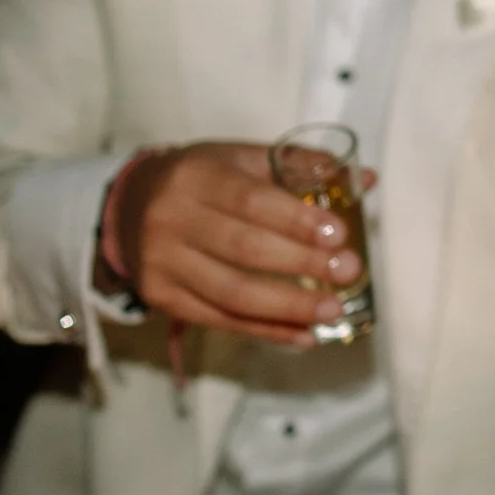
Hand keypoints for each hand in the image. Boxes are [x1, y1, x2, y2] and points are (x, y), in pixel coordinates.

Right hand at [109, 142, 368, 344]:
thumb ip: (301, 167)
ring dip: (289, 307)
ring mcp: (163, 263)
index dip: (297, 221)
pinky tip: (304, 335)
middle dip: (302, 265)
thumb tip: (364, 181)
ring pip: (232, 293)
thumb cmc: (202, 179)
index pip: (251, 202)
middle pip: (245, 250)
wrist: (130, 206)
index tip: (339, 235)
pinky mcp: (161, 298)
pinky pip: (220, 321)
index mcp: (196, 176)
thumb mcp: (242, 159)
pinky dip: (266, 332)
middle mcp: (172, 219)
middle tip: (348, 272)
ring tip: (333, 310)